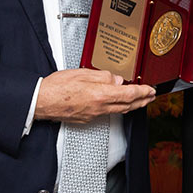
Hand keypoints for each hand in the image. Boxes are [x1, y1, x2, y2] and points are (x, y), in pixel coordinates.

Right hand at [34, 68, 156, 122]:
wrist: (41, 102)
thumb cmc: (57, 87)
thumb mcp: (82, 73)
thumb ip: (102, 76)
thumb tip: (116, 80)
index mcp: (100, 94)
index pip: (128, 94)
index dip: (143, 92)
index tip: (151, 90)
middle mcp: (99, 108)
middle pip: (127, 106)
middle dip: (142, 101)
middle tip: (151, 96)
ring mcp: (93, 116)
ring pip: (118, 111)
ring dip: (132, 106)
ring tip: (139, 101)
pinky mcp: (86, 119)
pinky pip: (107, 114)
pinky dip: (117, 108)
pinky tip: (117, 104)